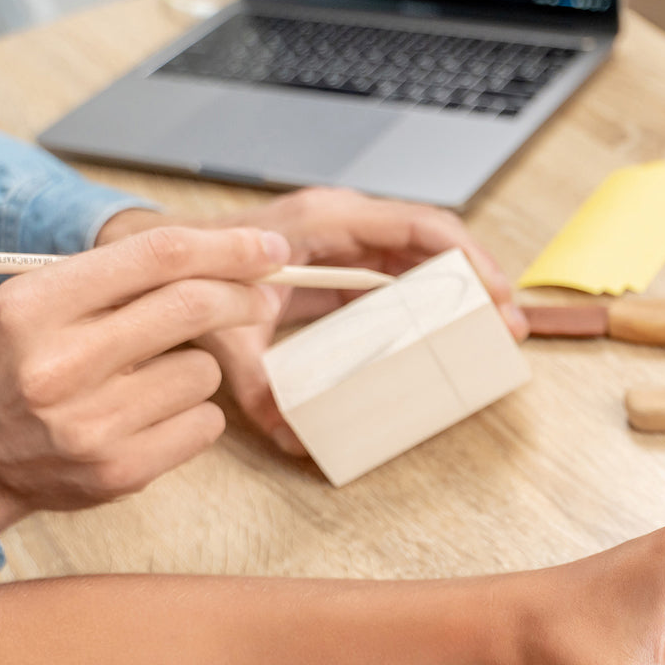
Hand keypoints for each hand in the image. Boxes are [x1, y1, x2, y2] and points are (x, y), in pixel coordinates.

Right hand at [0, 225, 291, 529]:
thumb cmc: (18, 369)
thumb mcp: (38, 306)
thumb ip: (119, 280)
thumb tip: (231, 259)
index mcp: (35, 306)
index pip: (157, 257)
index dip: (228, 248)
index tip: (269, 249)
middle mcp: (58, 364)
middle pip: (192, 306)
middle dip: (241, 297)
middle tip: (260, 298)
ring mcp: (91, 424)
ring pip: (205, 371)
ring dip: (196, 370)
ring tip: (147, 382)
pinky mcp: (122, 471)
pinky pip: (206, 422)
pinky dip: (194, 416)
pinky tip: (151, 420)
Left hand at [98, 189, 523, 454]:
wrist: (154, 255)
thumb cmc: (191, 278)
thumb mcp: (227, 335)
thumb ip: (261, 389)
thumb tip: (297, 440)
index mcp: (326, 224)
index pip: (418, 227)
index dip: (466, 260)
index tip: (495, 297)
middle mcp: (342, 224)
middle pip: (434, 241)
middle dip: (478, 279)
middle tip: (509, 325)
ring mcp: (342, 240)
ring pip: (421, 255)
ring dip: (459, 289)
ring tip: (492, 330)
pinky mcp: (337, 261)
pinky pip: (396, 271)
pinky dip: (428, 295)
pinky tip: (445, 328)